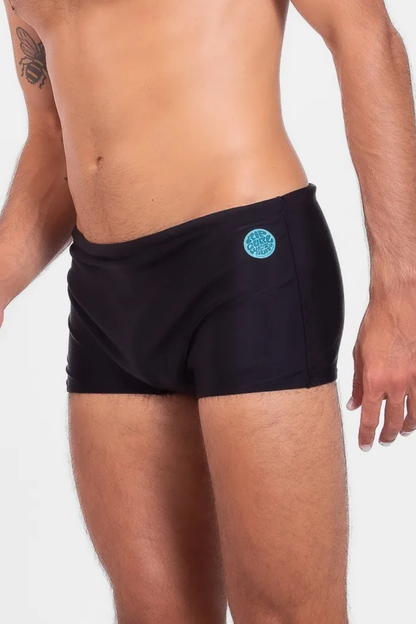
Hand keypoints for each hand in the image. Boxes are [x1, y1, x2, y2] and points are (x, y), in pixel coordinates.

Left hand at [347, 289, 415, 450]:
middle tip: (384, 441)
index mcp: (374, 380)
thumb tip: (354, 403)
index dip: (366, 434)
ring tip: (403, 432)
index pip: (369, 417)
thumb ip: (356, 382)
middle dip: (388, 434)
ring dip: (408, 425)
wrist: (401, 305)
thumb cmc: (379, 323)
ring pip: (414, 412)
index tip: (365, 444)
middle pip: (393, 419)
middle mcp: (396, 384)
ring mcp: (415, 378)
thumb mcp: (359, 355)